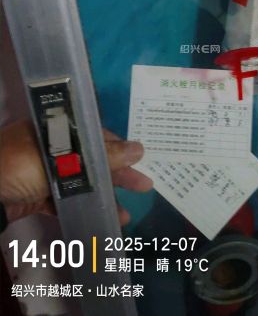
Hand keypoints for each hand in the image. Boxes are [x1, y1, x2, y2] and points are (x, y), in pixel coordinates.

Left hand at [0, 120, 151, 224]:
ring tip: (127, 215)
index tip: (140, 160)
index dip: (119, 148)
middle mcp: (56, 148)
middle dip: (119, 174)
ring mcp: (47, 173)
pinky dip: (86, 209)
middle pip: (94, 159)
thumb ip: (103, 155)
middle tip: (144, 186)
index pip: (97, 135)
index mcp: (60, 129)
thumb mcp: (66, 155)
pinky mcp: (39, 196)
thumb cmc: (22, 162)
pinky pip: (69, 201)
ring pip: (84, 183)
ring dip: (105, 197)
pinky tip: (103, 219)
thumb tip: (139, 148)